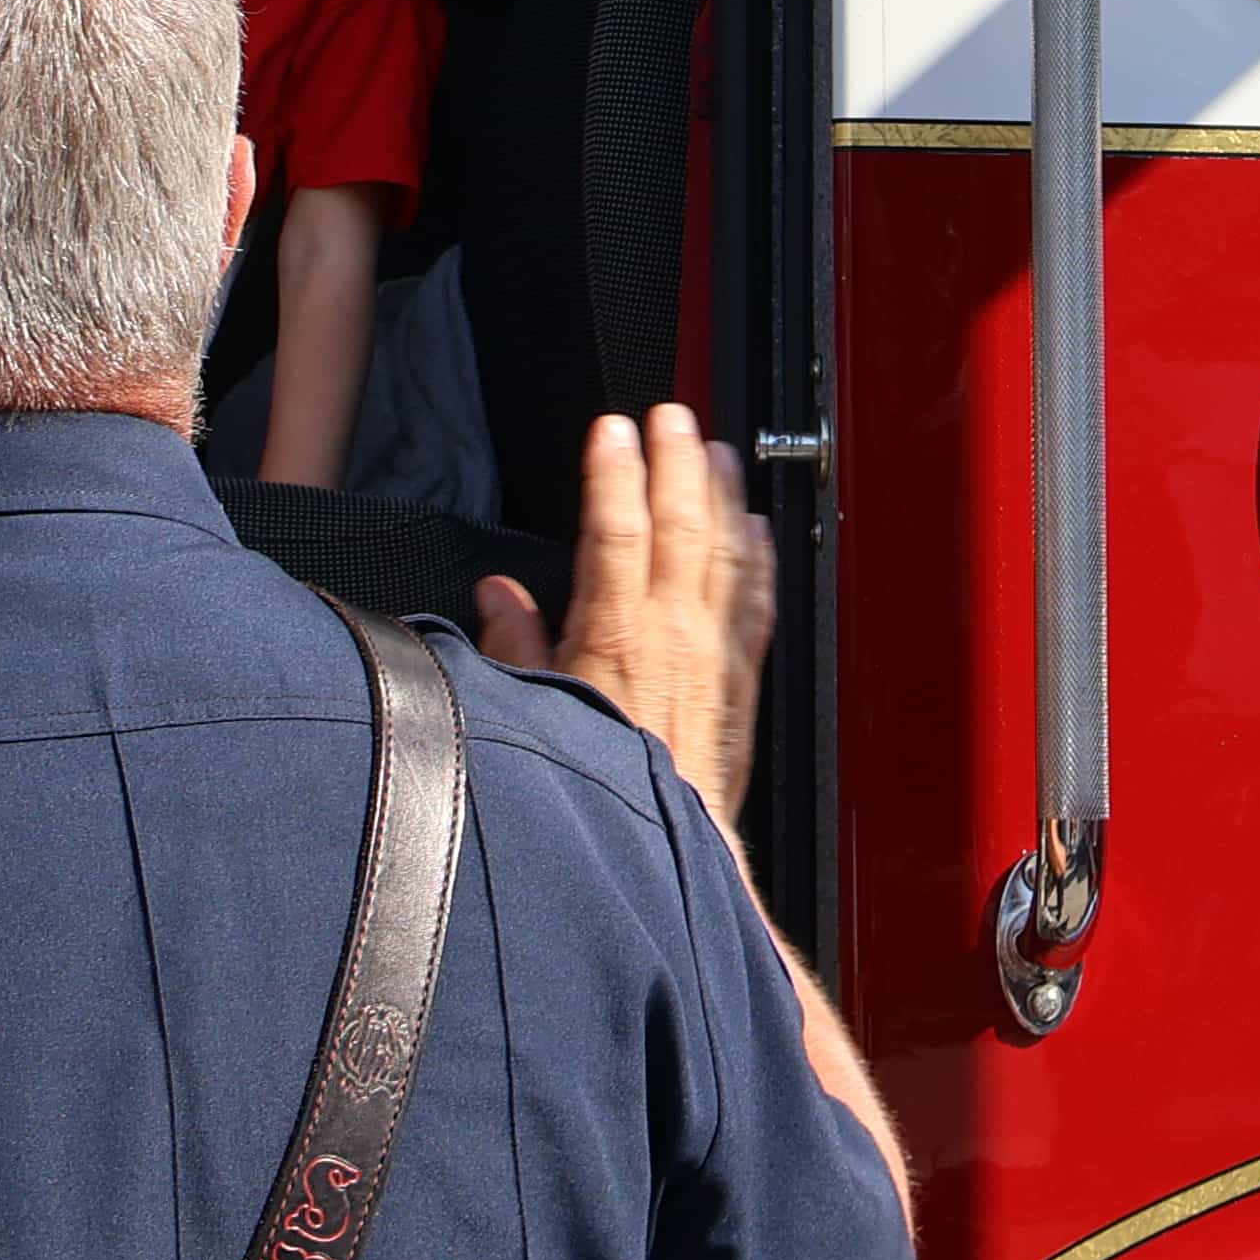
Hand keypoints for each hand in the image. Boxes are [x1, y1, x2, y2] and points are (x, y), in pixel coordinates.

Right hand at [476, 406, 772, 834]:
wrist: (669, 844)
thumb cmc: (601, 784)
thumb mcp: (537, 713)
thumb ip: (517, 648)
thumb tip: (499, 599)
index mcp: (614, 633)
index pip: (615, 529)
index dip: (613, 472)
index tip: (612, 430)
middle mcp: (672, 632)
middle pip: (679, 523)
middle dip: (675, 461)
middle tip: (673, 416)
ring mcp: (715, 650)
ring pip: (726, 550)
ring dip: (722, 495)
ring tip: (718, 450)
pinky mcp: (744, 677)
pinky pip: (758, 600)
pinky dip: (761, 557)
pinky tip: (759, 528)